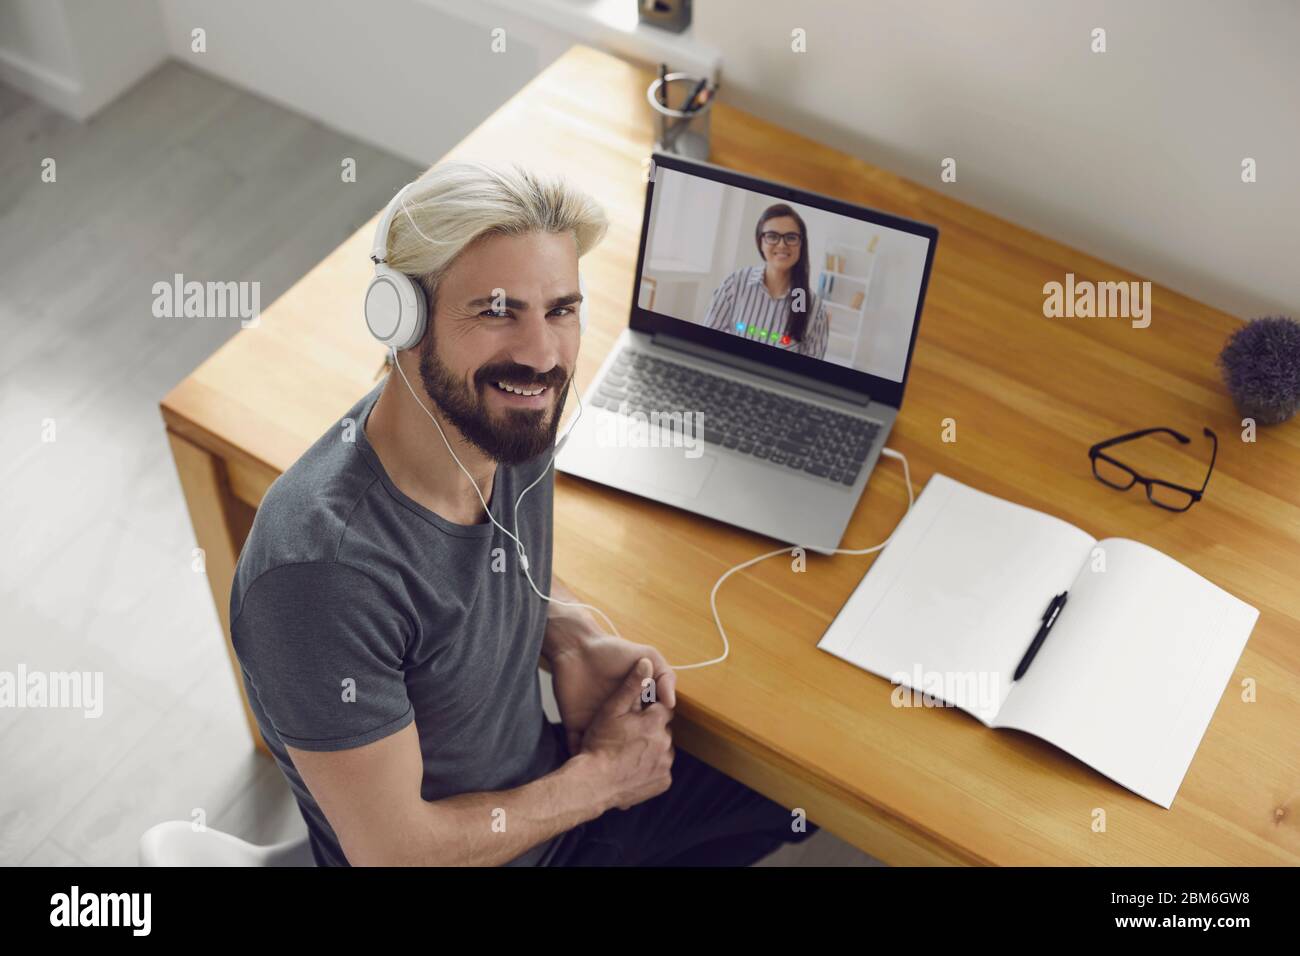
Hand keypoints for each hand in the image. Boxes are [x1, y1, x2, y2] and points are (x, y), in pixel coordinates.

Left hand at [551, 635, 676, 755]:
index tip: (653, 740)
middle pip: (627, 743)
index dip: (651, 734)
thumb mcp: (647, 656)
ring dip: (606, 759)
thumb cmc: (613, 651)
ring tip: (611, 769)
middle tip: (632, 760)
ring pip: (603, 751)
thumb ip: (664, 676)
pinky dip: (579, 755)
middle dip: (631, 754)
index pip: (647, 726)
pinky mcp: (575, 724)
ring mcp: (594, 723)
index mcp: (635, 705)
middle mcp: (616, 717)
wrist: (577, 648)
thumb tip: (672, 703)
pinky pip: (576, 747)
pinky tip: (586, 760)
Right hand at [580, 658, 674, 810]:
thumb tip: (645, 664)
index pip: (661, 709)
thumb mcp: (611, 710)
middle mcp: (665, 742)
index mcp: (655, 721)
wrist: (592, 784)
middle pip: (662, 730)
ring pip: (662, 750)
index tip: (635, 718)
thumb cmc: (598, 745)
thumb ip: (630, 686)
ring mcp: (665, 764)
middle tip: (627, 737)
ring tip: (629, 753)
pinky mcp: (663, 782)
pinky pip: (661, 770)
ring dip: (651, 749)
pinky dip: (651, 768)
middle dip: (649, 731)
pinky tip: (633, 768)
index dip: (647, 712)